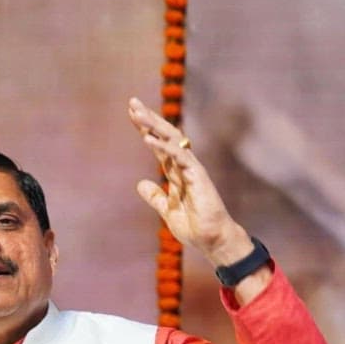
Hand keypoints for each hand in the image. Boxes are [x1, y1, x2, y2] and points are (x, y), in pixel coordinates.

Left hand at [127, 97, 255, 268]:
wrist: (212, 241)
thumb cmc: (195, 226)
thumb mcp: (166, 210)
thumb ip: (155, 196)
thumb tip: (141, 184)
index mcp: (176, 172)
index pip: (159, 144)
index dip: (146, 129)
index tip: (133, 114)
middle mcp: (184, 166)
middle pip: (165, 136)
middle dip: (149, 119)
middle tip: (133, 102)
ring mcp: (192, 169)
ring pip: (173, 140)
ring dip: (154, 126)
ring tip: (138, 114)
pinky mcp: (199, 177)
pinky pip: (180, 157)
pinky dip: (165, 147)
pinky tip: (148, 139)